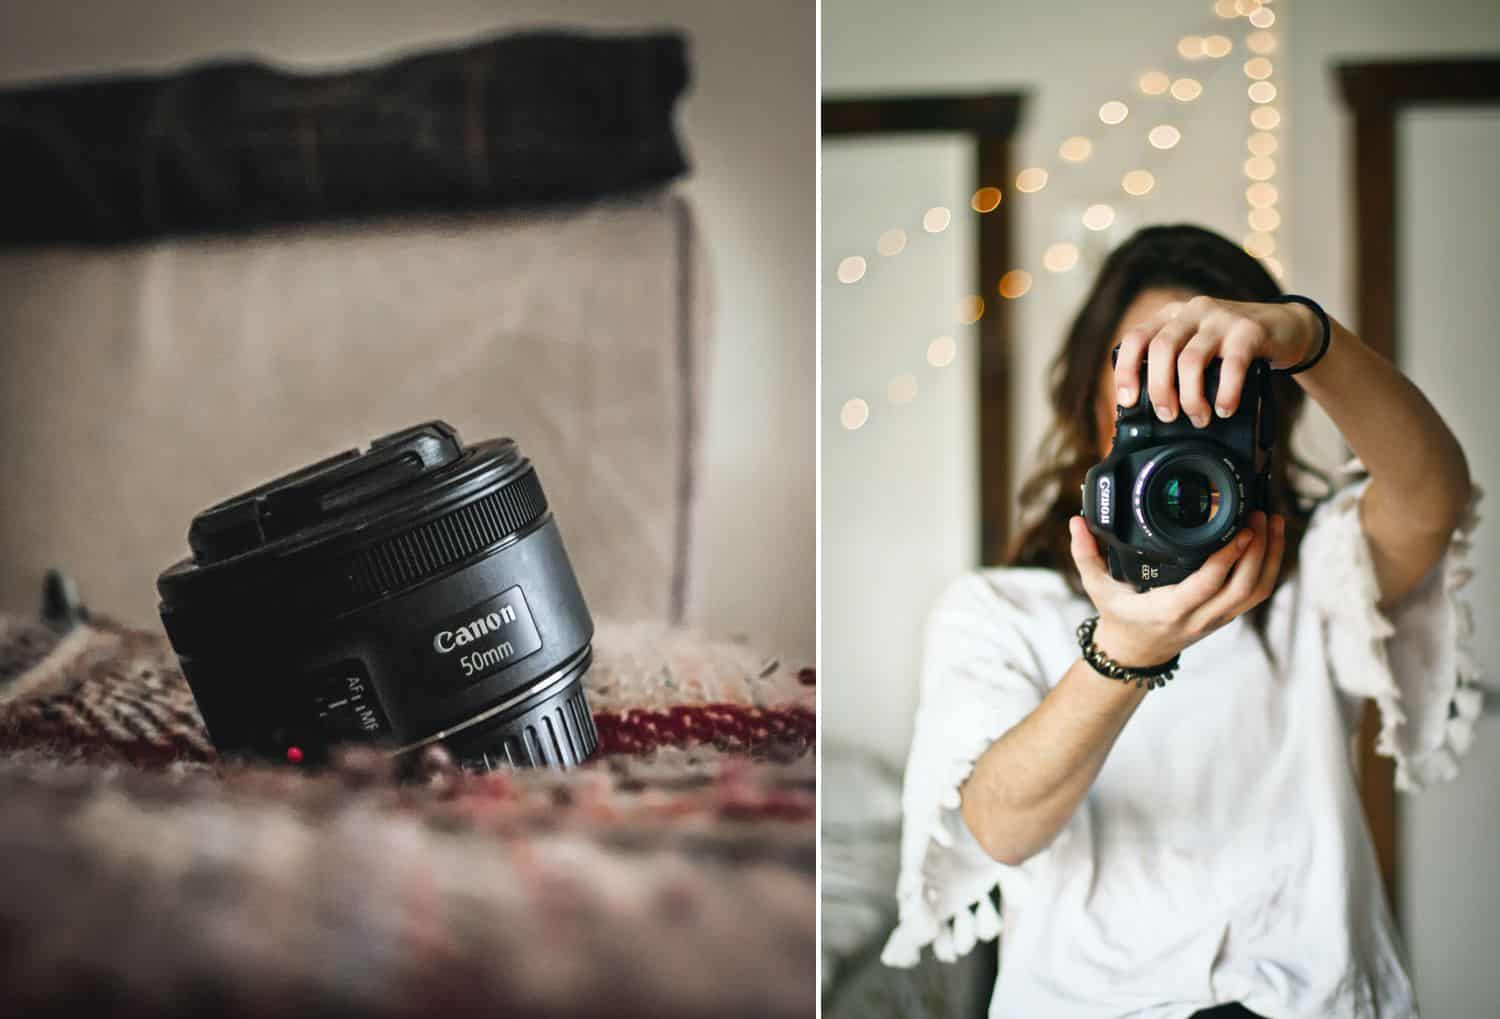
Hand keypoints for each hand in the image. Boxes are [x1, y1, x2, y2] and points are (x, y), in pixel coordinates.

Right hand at [1067, 511, 1285, 665]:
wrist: (1134, 653)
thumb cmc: (1118, 617)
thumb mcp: (1096, 588)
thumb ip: (1085, 555)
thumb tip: (1076, 522)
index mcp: (1169, 609)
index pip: (1208, 584)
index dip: (1229, 557)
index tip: (1241, 529)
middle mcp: (1199, 617)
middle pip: (1244, 587)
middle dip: (1259, 550)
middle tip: (1260, 516)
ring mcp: (1216, 619)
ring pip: (1257, 591)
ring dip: (1271, 558)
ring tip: (1273, 522)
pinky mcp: (1226, 616)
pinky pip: (1256, 595)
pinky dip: (1269, 568)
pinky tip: (1271, 541)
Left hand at [1113, 295, 1320, 424]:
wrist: (1285, 327)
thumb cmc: (1232, 345)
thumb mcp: (1196, 347)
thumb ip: (1174, 365)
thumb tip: (1149, 409)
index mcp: (1171, 316)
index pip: (1135, 339)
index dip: (1126, 371)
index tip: (1128, 401)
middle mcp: (1192, 312)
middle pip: (1160, 350)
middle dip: (1159, 390)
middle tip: (1168, 415)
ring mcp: (1221, 319)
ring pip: (1190, 360)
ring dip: (1191, 397)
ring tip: (1199, 417)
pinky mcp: (1250, 330)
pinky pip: (1231, 365)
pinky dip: (1225, 393)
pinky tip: (1225, 409)